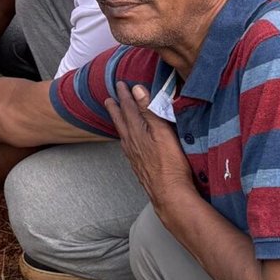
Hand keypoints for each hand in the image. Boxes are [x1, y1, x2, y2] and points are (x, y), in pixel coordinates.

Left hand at [106, 80, 196, 214]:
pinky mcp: (138, 165)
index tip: (121, 84)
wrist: (169, 195)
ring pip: (122, 133)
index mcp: (137, 131)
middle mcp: (131, 142)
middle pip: (121, 120)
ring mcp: (133, 155)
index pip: (129, 108)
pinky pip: (126, 145)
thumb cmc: (170, 164)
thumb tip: (137, 90)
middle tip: (109, 98)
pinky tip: (127, 141)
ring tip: (114, 115)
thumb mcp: (163, 132)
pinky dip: (124, 136)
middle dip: (116, 107)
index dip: (125, 95)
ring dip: (118, 121)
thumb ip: (149, 111)